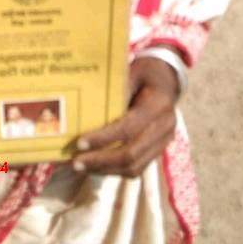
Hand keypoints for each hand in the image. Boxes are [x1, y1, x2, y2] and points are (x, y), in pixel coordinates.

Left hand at [71, 56, 177, 177]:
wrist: (166, 80)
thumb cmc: (144, 73)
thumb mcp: (130, 73)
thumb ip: (117, 91)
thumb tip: (90, 110)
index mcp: (158, 105)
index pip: (128, 128)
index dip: (103, 138)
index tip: (80, 143)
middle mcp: (164, 127)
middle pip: (131, 154)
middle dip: (101, 161)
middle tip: (76, 162)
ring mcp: (164, 142)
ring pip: (135, 167)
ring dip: (106, 170)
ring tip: (82, 166)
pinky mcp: (158, 151)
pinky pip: (137, 168)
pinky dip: (115, 170)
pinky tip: (96, 166)